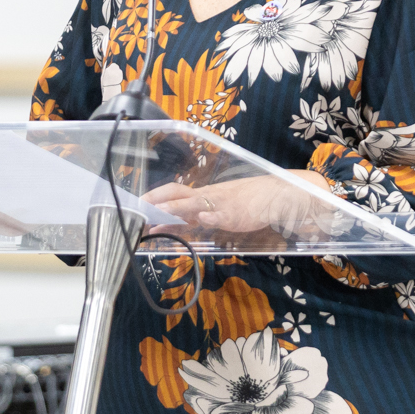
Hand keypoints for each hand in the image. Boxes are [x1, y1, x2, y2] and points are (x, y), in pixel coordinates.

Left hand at [141, 174, 331, 238]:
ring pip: (195, 203)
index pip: (175, 190)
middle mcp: (209, 196)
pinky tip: (203, 218)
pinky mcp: (237, 214)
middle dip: (157, 201)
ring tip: (159, 216)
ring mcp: (222, 204)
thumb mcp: (220, 207)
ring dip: (176, 208)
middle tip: (139, 210)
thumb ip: (199, 215)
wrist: (276, 195)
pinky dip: (212, 216)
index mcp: (205, 194)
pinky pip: (223, 214)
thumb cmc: (248, 202)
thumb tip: (175, 223)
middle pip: (178, 193)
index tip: (137, 204)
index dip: (155, 196)